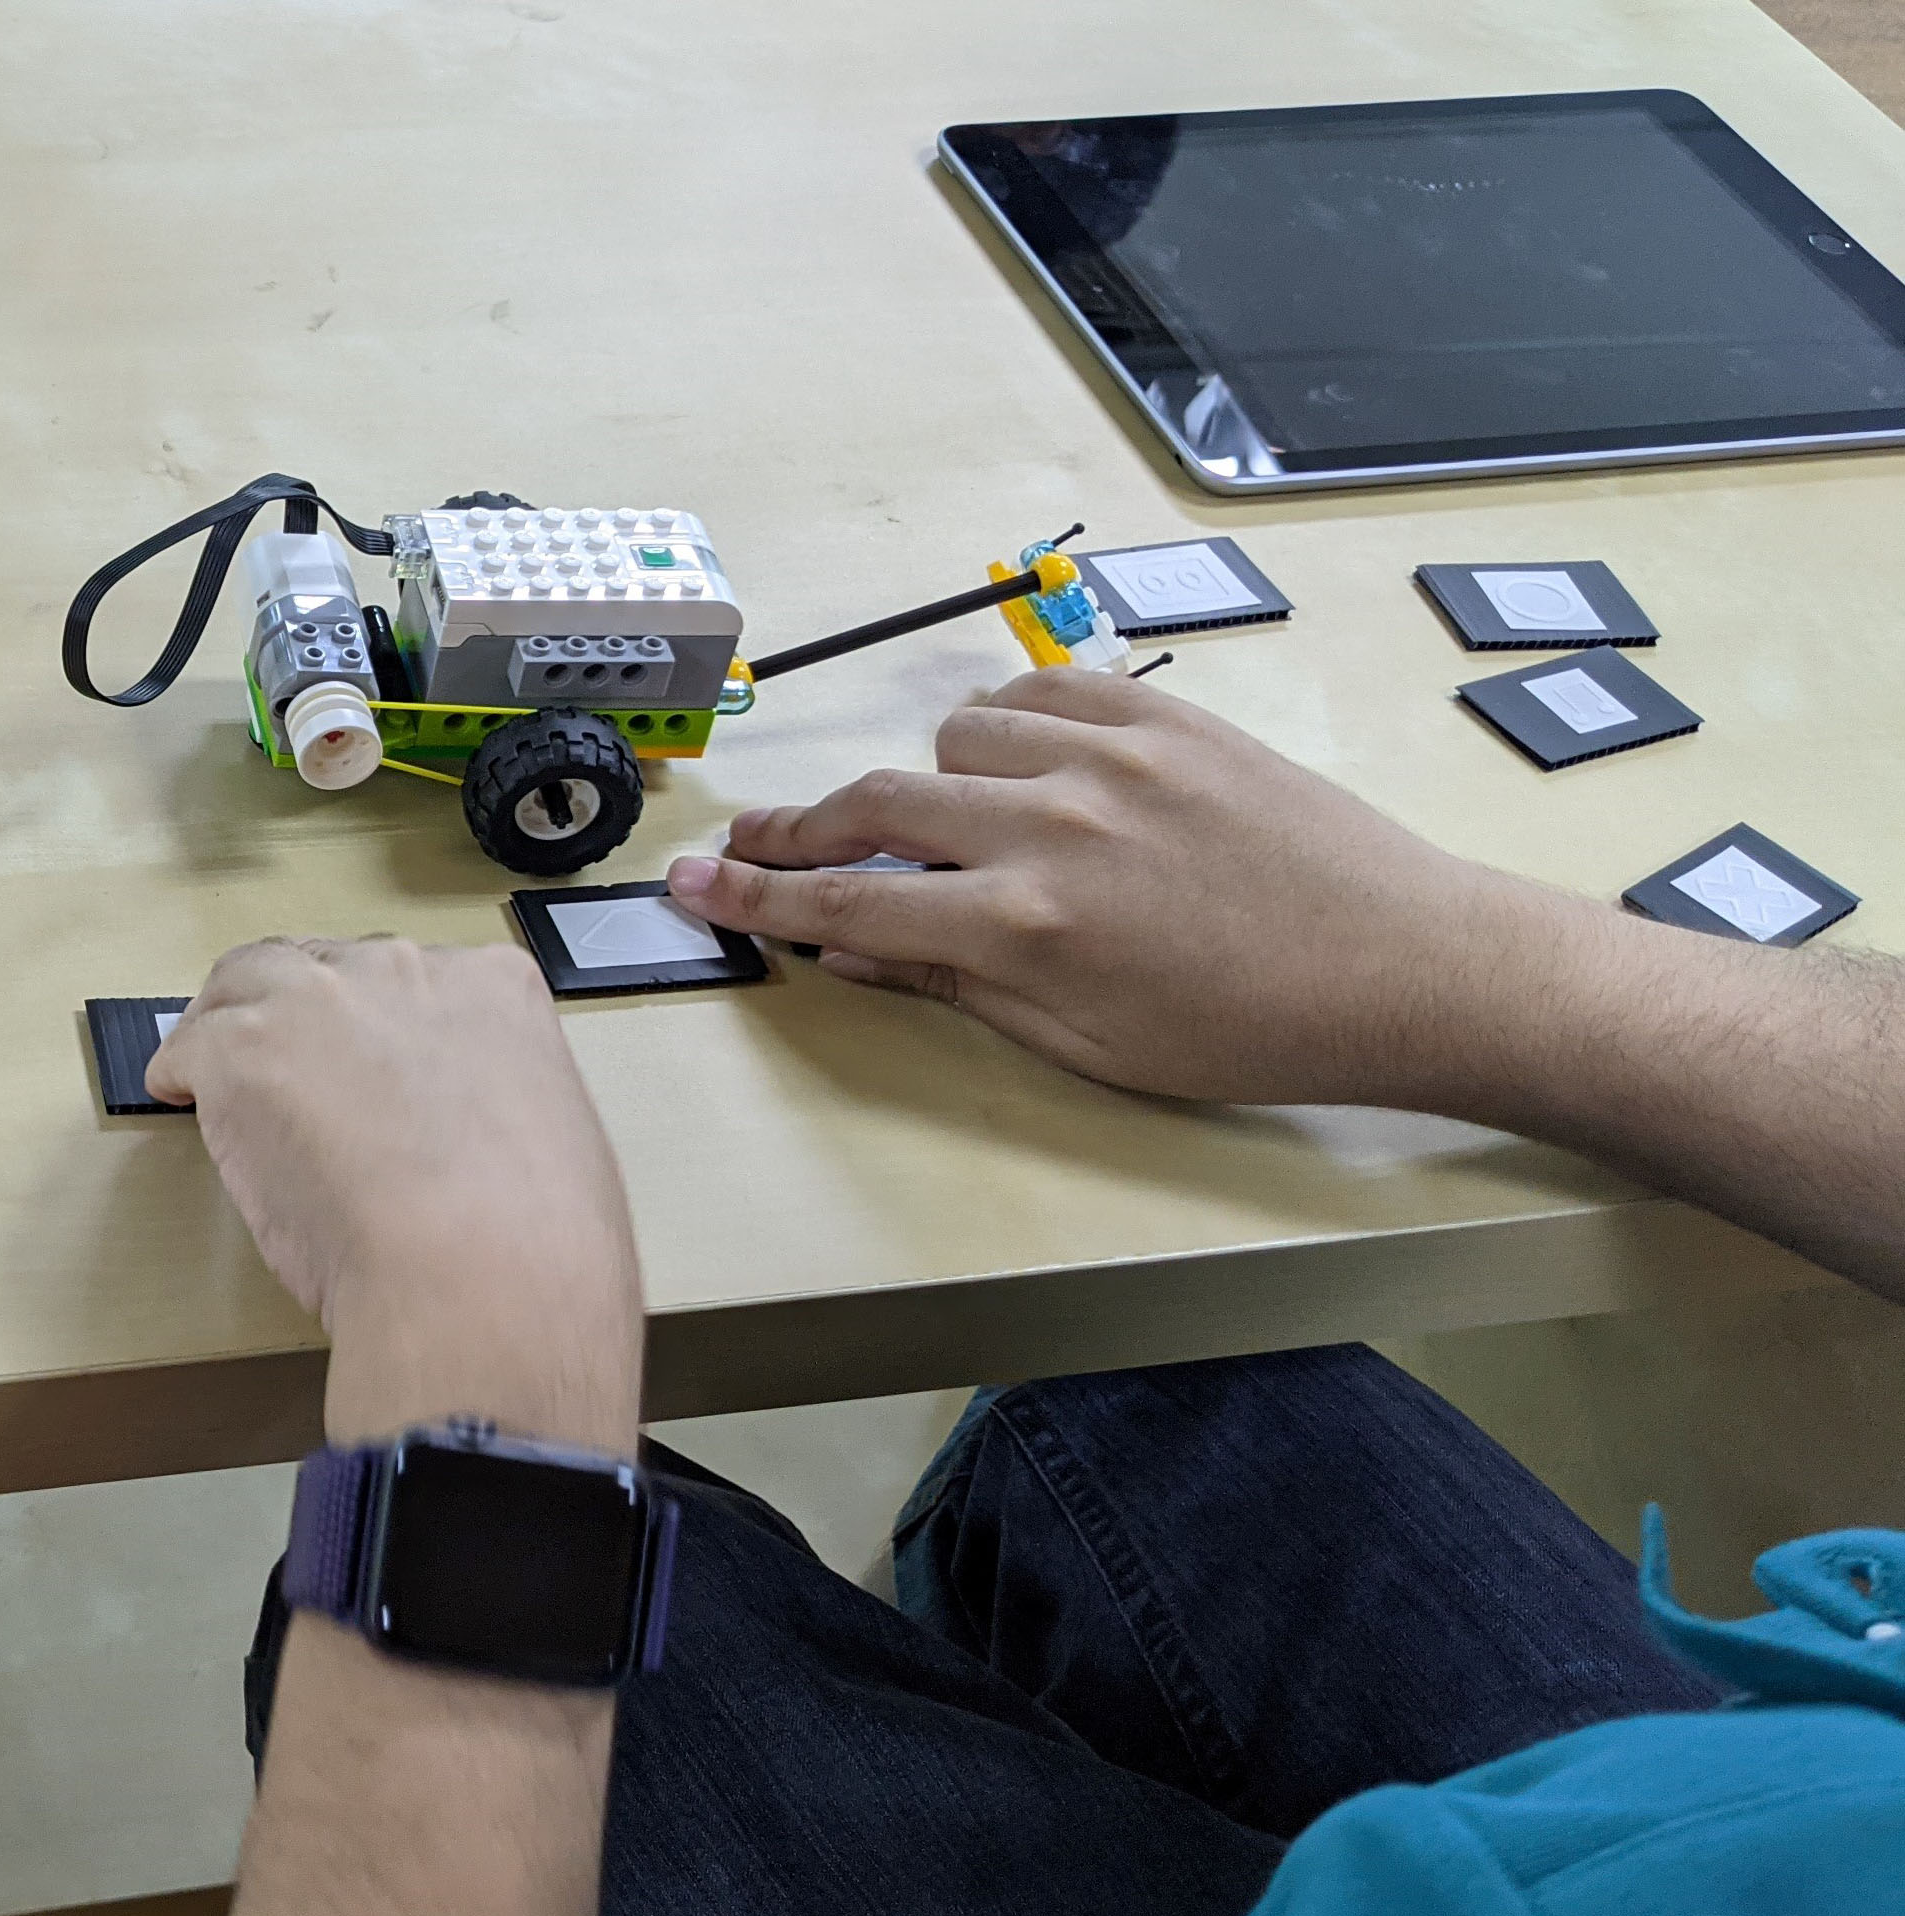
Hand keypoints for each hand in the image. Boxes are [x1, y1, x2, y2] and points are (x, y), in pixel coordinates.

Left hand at [147, 938, 641, 1443]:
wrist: (483, 1270)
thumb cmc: (537, 1235)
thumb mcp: (553, 1133)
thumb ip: (496, 1105)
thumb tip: (463, 1135)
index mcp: (495, 986)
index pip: (418, 977)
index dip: (383, 1022)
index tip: (367, 1058)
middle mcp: (408, 971)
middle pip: (330, 967)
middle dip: (308, 1014)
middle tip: (292, 1070)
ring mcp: (320, 1001)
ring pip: (250, 983)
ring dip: (236, 1026)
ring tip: (221, 1075)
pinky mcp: (244, 1050)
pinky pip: (189, 1046)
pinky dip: (184, 1074)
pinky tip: (183, 1101)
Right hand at [669, 667, 1554, 1103]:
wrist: (1399, 964)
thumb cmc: (1249, 1033)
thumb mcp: (1089, 1047)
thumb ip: (959, 986)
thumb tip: (854, 948)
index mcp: (1025, 928)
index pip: (848, 901)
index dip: (758, 897)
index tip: (693, 883)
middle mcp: (1050, 825)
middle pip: (873, 804)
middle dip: (798, 829)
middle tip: (755, 841)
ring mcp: (1108, 755)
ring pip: (952, 740)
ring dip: (928, 787)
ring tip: (951, 829)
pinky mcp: (1164, 715)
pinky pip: (1036, 692)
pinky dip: (1004, 728)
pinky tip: (1021, 768)